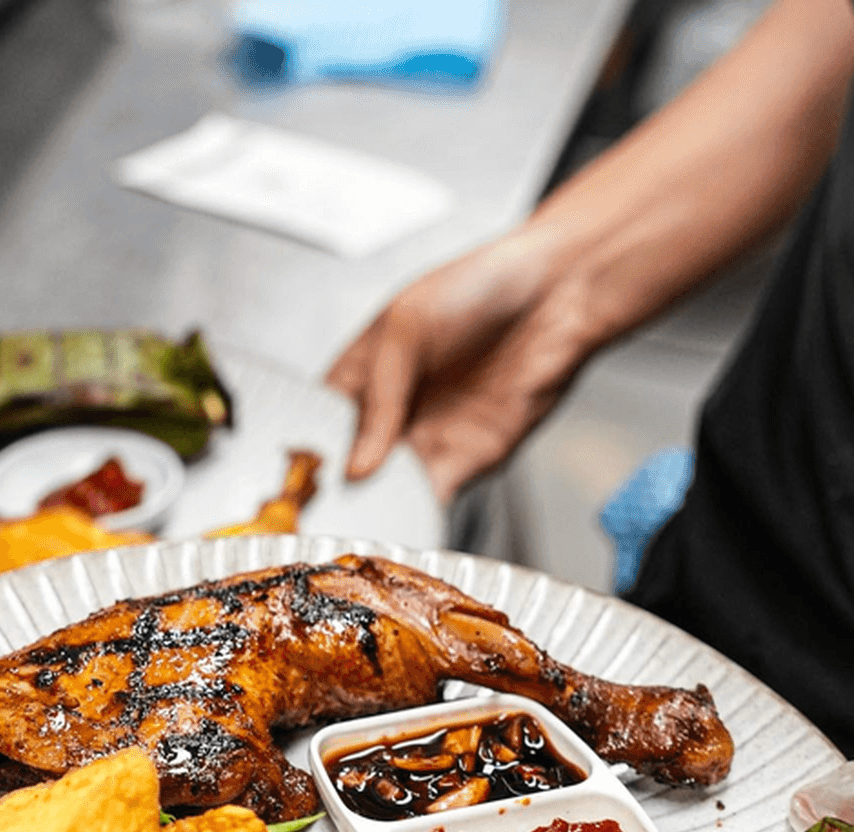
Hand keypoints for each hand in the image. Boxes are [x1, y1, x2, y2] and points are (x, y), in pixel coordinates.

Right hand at [326, 231, 596, 499]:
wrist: (558, 293)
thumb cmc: (480, 286)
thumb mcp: (406, 330)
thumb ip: (379, 399)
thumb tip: (356, 467)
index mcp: (365, 372)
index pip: (322, 422)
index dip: (307, 449)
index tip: (295, 477)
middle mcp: (395, 410)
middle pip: (354, 464)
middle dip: (338, 491)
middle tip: (320, 514)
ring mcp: (431, 436)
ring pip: (392, 488)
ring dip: (376, 507)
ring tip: (356, 523)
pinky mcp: (472, 458)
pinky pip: (436, 496)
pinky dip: (418, 513)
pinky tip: (401, 518)